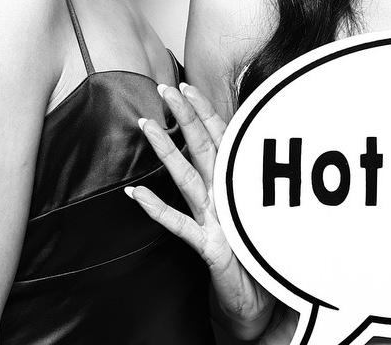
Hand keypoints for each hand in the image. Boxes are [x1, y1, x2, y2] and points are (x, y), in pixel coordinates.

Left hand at [127, 81, 274, 340]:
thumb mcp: (244, 208)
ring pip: (188, 176)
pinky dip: (155, 208)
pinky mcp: (208, 247)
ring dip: (167, 148)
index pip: (220, 137)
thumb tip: (226, 145)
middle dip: (184, 116)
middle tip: (165, 88)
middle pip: (204, 147)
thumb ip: (236, 178)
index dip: (202, 110)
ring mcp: (217, 220)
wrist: (257, 303)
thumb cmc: (251, 251)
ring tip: (145, 124)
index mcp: (236, 181)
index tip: (186, 86)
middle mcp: (226, 194)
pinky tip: (133, 193)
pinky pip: (178, 225)